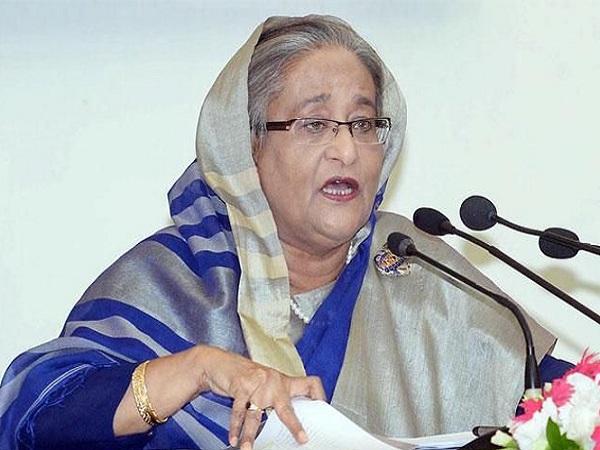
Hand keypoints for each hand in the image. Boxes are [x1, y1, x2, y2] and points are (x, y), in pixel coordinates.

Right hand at [197, 346, 324, 449]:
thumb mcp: (266, 382)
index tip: (323, 408)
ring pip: (256, 414)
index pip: (309, 384)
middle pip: (286, 407)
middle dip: (293, 424)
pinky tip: (233, 438)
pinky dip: (235, 427)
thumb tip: (288, 421)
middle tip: (301, 438)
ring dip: (250, 434)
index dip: (319, 395)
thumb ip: (277, 397)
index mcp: (283, 381)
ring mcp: (256, 384)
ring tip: (247, 449)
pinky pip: (239, 411)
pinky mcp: (240, 386)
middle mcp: (273, 382)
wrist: (220, 362)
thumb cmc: (246, 375)